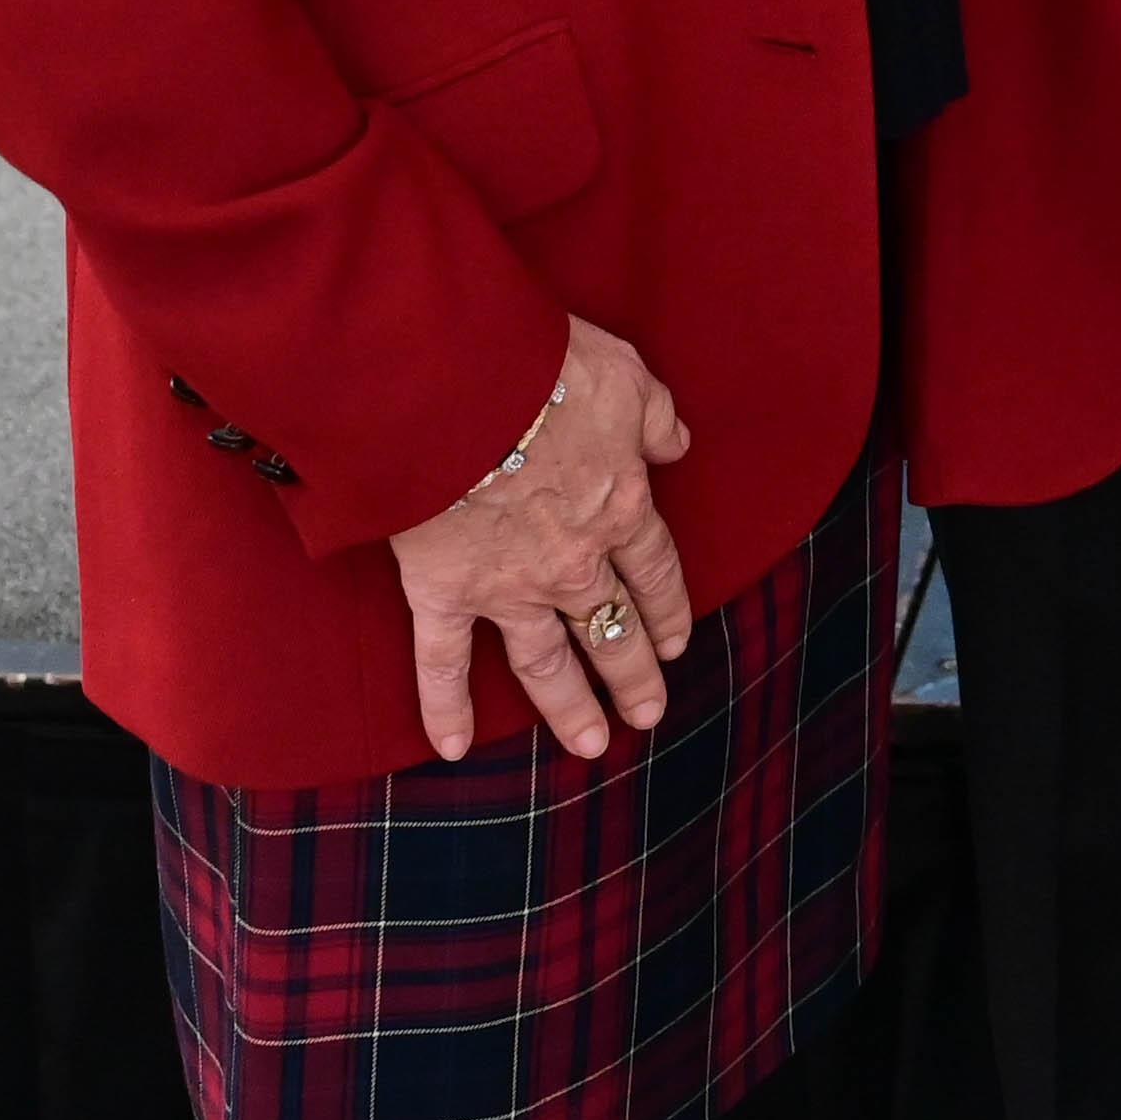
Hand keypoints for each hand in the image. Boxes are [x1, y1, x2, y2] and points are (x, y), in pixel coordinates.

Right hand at [384, 317, 696, 761]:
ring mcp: (508, 587)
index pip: (655, 573)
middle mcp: (573, 563)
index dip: (668, 610)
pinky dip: (445, 708)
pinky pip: (443, 664)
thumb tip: (677, 444)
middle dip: (633, 675)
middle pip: (612, 630)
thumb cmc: (545, 371)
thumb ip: (656, 417)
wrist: (458, 391)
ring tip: (589, 746)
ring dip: (570, 708)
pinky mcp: (444, 593)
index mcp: (621, 509)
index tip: (678, 644)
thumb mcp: (626, 378)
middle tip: (647, 715)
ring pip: (547, 664)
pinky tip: (451, 748)